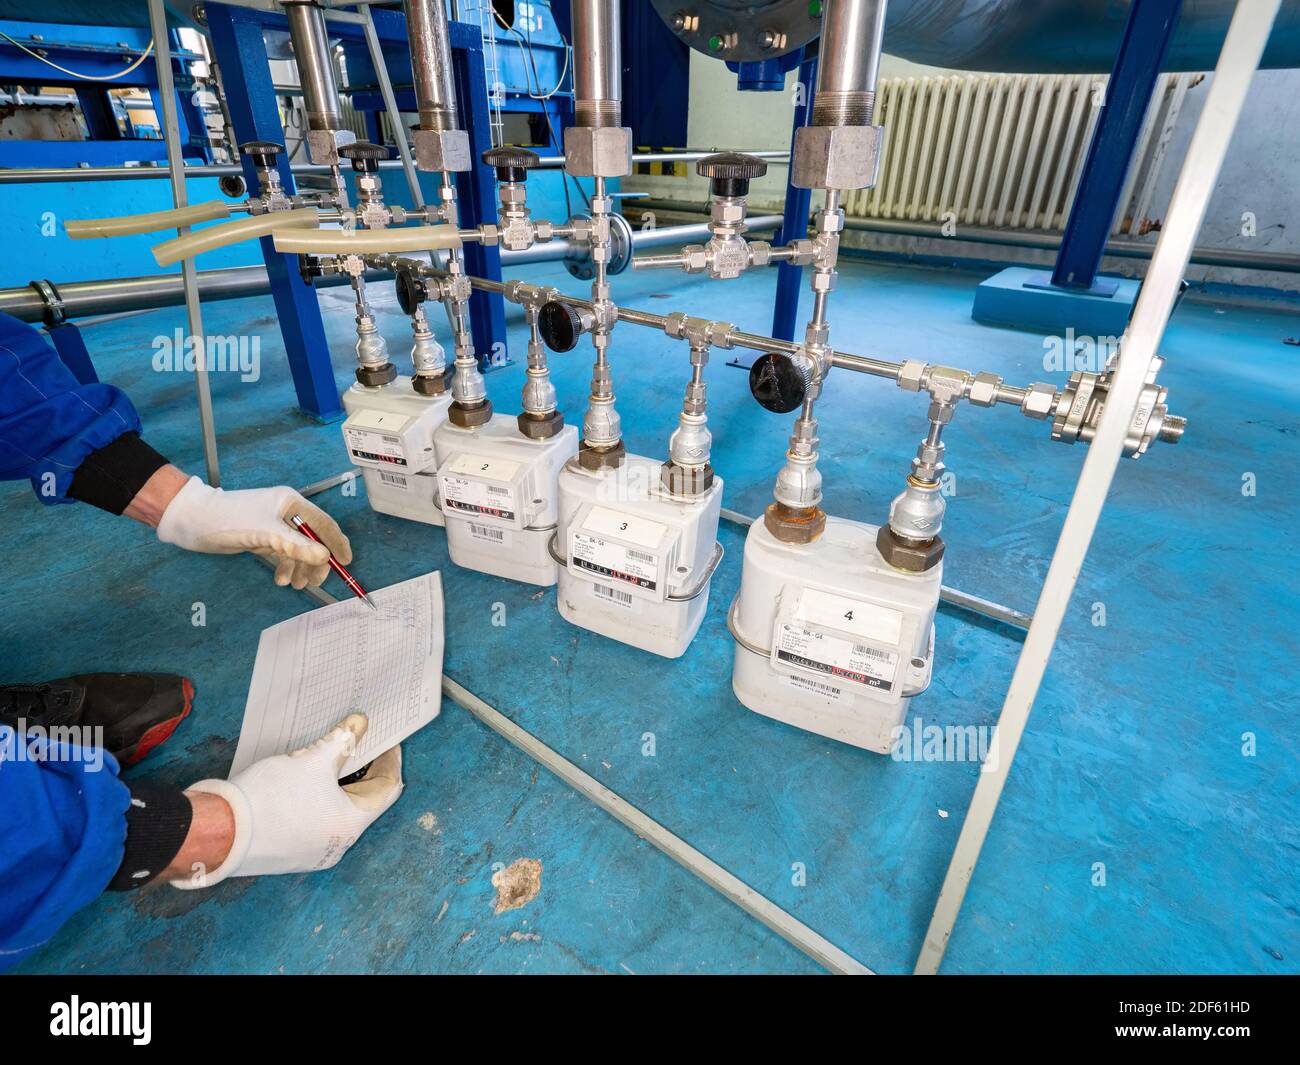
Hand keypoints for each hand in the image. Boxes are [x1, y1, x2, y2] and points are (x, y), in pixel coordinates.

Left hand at [155, 475, 351, 588]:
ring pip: (297, 550)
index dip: (336, 543)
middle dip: (314, 562)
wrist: (193, 522)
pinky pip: (282, 554)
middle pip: (312, 540)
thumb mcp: (266, 534)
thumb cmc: (229, 520)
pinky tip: (280, 579)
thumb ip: (297, 546)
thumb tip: (325, 557)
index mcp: (291, 503)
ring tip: (295, 585)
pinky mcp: (262, 537)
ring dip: (298, 568)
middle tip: (314, 581)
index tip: (346, 562)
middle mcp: (285, 513)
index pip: (323, 523)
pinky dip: (284, 567)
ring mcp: (274, 526)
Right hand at [170, 715, 401, 888]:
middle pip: (363, 800)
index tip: (385, 739)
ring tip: (332, 754)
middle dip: (362, 769)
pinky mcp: (289, 852)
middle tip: (358, 741)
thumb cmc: (270, 797)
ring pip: (337, 810)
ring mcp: (312, 852)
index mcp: (351, 826)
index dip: (389, 760)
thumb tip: (360, 723)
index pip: (387, 788)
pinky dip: (319, 798)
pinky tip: (307, 777)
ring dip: (338, 783)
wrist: (217, 832)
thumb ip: (342, 740)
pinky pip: (315, 820)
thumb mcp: (313, 760)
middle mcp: (337, 845)